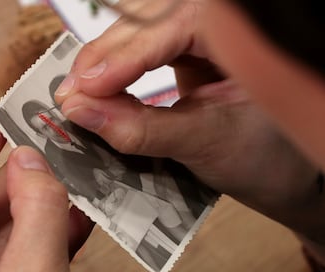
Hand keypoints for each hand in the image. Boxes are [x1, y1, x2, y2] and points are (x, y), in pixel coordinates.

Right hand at [55, 3, 323, 239]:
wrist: (284, 170)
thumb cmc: (265, 157)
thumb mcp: (204, 142)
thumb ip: (141, 128)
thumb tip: (81, 112)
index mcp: (238, 30)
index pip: (167, 26)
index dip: (121, 58)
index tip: (82, 91)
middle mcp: (216, 20)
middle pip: (143, 19)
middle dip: (103, 57)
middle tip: (70, 95)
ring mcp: (198, 31)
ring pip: (137, 29)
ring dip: (104, 61)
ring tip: (78, 94)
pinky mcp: (184, 49)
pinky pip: (141, 46)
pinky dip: (117, 69)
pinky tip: (99, 88)